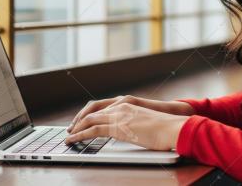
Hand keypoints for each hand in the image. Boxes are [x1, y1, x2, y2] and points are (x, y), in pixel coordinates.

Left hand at [67, 95, 193, 132]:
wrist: (172, 126)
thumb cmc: (164, 127)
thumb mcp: (146, 122)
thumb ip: (135, 123)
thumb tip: (132, 132)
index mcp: (126, 103)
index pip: (101, 106)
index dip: (88, 114)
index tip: (81, 122)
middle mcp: (120, 105)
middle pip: (92, 110)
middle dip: (79, 120)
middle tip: (70, 129)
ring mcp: (118, 114)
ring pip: (89, 119)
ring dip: (77, 128)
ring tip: (69, 137)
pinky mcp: (117, 126)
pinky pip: (93, 129)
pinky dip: (80, 134)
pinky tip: (73, 139)